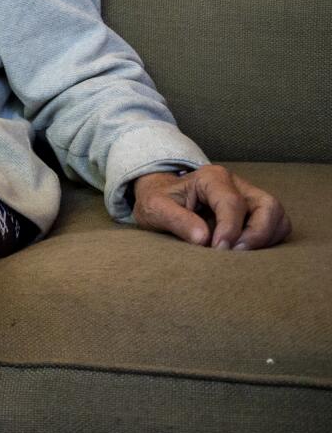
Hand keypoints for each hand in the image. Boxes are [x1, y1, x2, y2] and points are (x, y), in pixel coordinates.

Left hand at [131, 165, 290, 249]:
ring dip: (266, 238)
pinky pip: (277, 225)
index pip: (233, 203)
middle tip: (235, 254)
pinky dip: (268, 241)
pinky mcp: (254, 212)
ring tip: (240, 255)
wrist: (160, 199)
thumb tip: (203, 239)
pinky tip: (245, 252)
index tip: (218, 250)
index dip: (230, 229)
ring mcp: (249, 197)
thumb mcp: (155, 208)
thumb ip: (176, 220)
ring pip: (277, 215)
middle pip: (268, 206)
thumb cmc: (158, 201)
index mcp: (212, 177)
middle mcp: (236, 184)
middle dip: (257, 234)